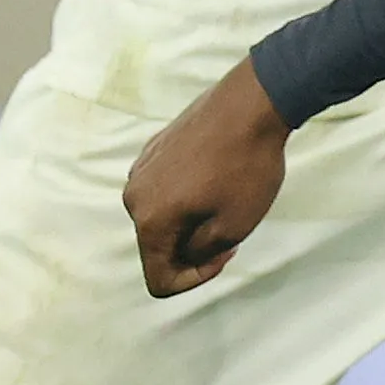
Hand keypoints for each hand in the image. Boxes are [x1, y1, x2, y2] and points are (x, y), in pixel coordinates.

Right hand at [127, 59, 293, 296]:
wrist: (250, 104)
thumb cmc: (247, 167)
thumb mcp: (234, 227)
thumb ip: (201, 252)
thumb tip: (184, 251)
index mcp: (149, 221)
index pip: (158, 280)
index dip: (193, 280)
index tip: (223, 255)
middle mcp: (134, 196)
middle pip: (157, 247)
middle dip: (192, 248)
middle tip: (231, 229)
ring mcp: (140, 169)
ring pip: (160, 217)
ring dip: (190, 221)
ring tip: (225, 200)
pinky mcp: (152, 149)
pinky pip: (163, 189)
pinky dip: (186, 195)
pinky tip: (216, 177)